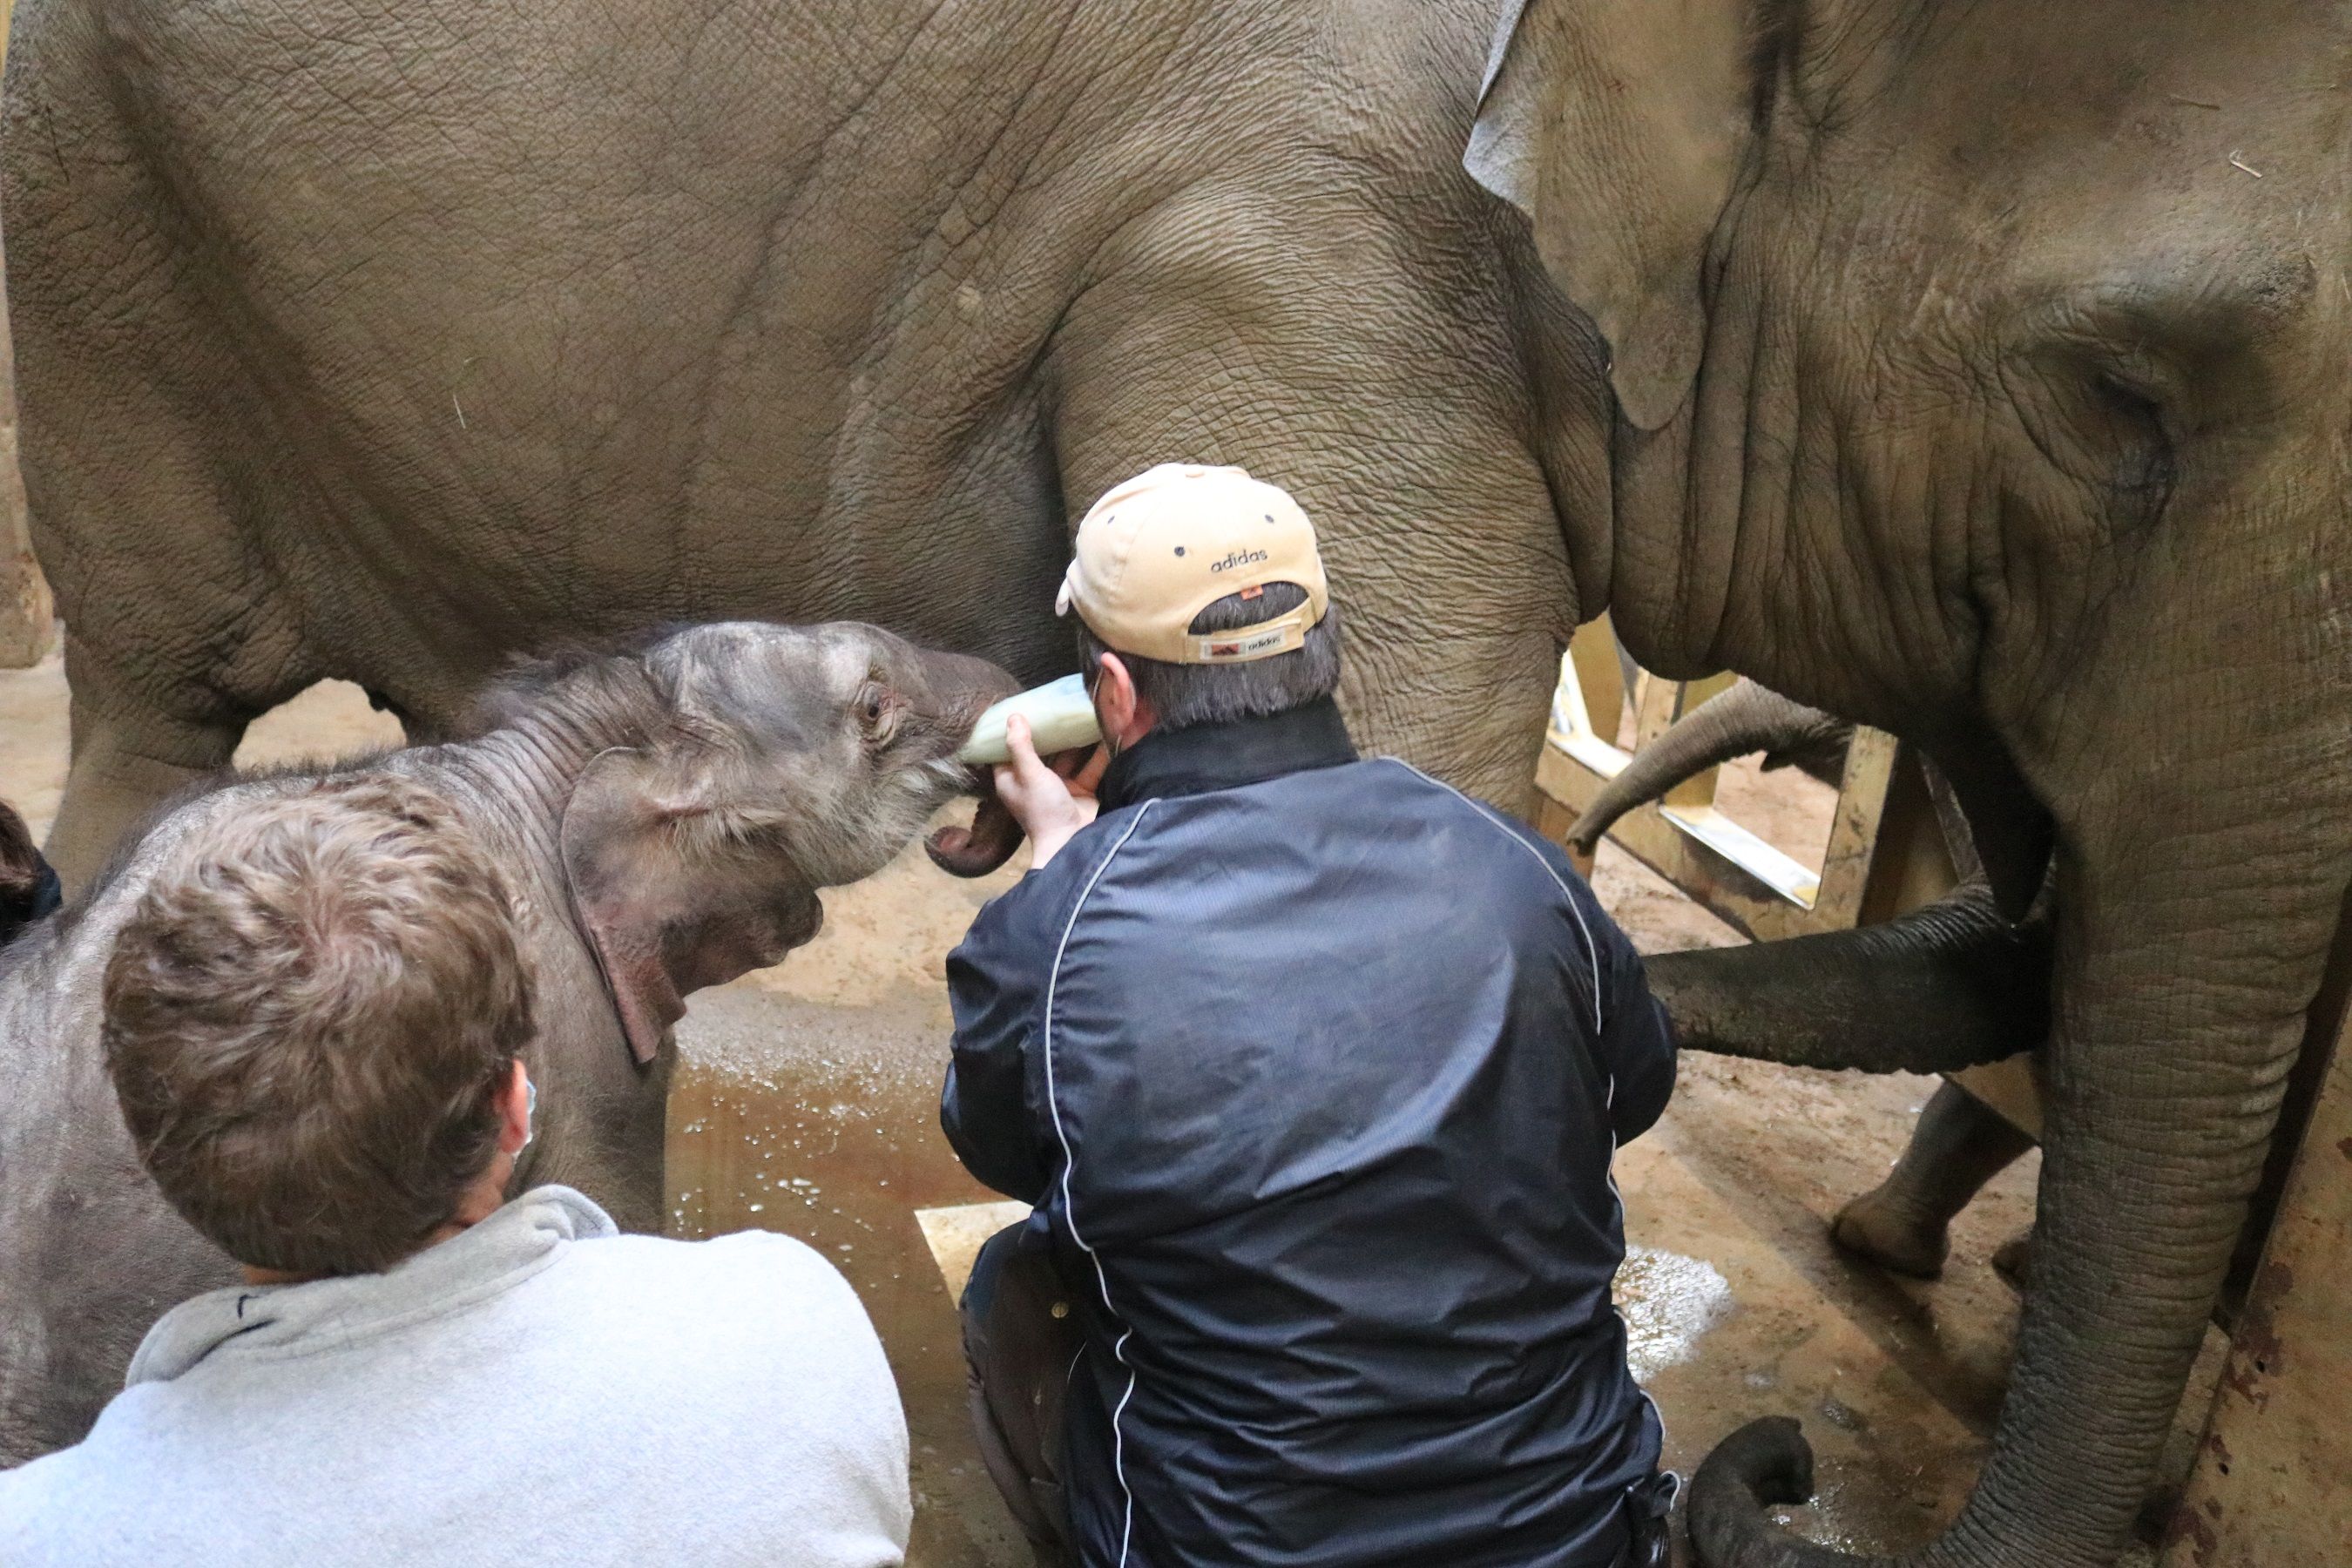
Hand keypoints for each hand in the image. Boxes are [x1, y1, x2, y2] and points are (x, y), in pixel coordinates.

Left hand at [993, 715, 1108, 869]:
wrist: (1074, 845)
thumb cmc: (1044, 811)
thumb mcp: (1030, 774)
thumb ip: (1021, 746)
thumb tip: (1012, 716)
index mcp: (1012, 780)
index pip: (1007, 750)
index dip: (1011, 731)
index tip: (1021, 708)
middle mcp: (1033, 782)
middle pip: (1040, 751)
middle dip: (1050, 732)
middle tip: (1057, 704)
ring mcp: (1058, 788)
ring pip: (1067, 758)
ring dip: (1076, 741)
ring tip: (1084, 715)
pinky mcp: (1081, 792)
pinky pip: (1089, 768)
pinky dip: (1097, 755)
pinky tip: (1106, 734)